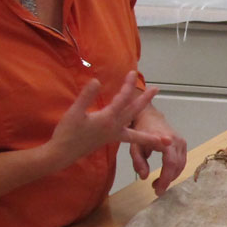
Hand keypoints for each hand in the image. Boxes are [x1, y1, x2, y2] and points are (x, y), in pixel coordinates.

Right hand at [48, 71, 163, 169]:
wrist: (63, 153)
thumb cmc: (67, 132)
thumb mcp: (74, 112)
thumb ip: (86, 96)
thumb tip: (96, 81)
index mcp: (107, 118)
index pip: (122, 98)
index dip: (128, 84)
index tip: (133, 72)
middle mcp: (114, 127)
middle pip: (134, 111)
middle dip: (145, 100)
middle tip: (157, 89)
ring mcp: (113, 135)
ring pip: (136, 130)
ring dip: (150, 128)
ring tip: (164, 136)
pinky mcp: (110, 139)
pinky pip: (130, 137)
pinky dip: (139, 136)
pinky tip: (142, 134)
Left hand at [129, 103, 187, 195]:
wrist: (149, 116)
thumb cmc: (140, 130)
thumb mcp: (134, 147)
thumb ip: (138, 162)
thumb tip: (144, 177)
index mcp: (166, 141)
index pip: (170, 164)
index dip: (165, 179)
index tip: (158, 191)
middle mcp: (177, 141)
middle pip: (177, 167)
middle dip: (167, 180)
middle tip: (156, 189)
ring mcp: (182, 142)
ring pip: (181, 166)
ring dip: (171, 177)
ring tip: (158, 183)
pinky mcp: (183, 144)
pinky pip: (182, 162)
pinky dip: (175, 171)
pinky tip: (165, 175)